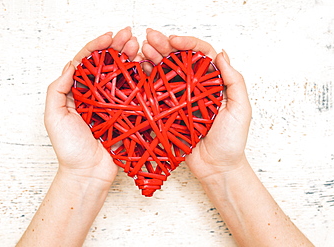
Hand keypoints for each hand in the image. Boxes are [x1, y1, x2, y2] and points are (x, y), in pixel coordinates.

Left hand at [44, 27, 139, 187]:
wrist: (88, 173)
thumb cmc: (69, 148)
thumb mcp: (54, 116)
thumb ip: (58, 89)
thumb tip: (71, 65)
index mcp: (77, 92)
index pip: (87, 63)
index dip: (97, 47)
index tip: (109, 36)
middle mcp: (95, 94)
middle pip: (107, 65)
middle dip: (117, 48)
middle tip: (129, 36)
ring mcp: (112, 104)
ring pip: (122, 76)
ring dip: (130, 59)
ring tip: (139, 47)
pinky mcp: (126, 115)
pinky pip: (133, 94)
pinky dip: (140, 80)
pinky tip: (145, 68)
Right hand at [142, 28, 251, 181]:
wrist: (217, 167)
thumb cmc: (232, 141)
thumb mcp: (240, 109)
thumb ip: (234, 81)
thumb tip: (222, 54)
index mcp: (213, 82)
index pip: (201, 55)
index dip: (187, 44)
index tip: (174, 40)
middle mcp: (195, 87)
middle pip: (179, 60)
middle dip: (165, 46)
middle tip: (150, 36)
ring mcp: (180, 99)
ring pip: (166, 73)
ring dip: (154, 58)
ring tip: (142, 48)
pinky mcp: (168, 112)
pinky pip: (157, 93)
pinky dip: (147, 79)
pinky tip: (140, 68)